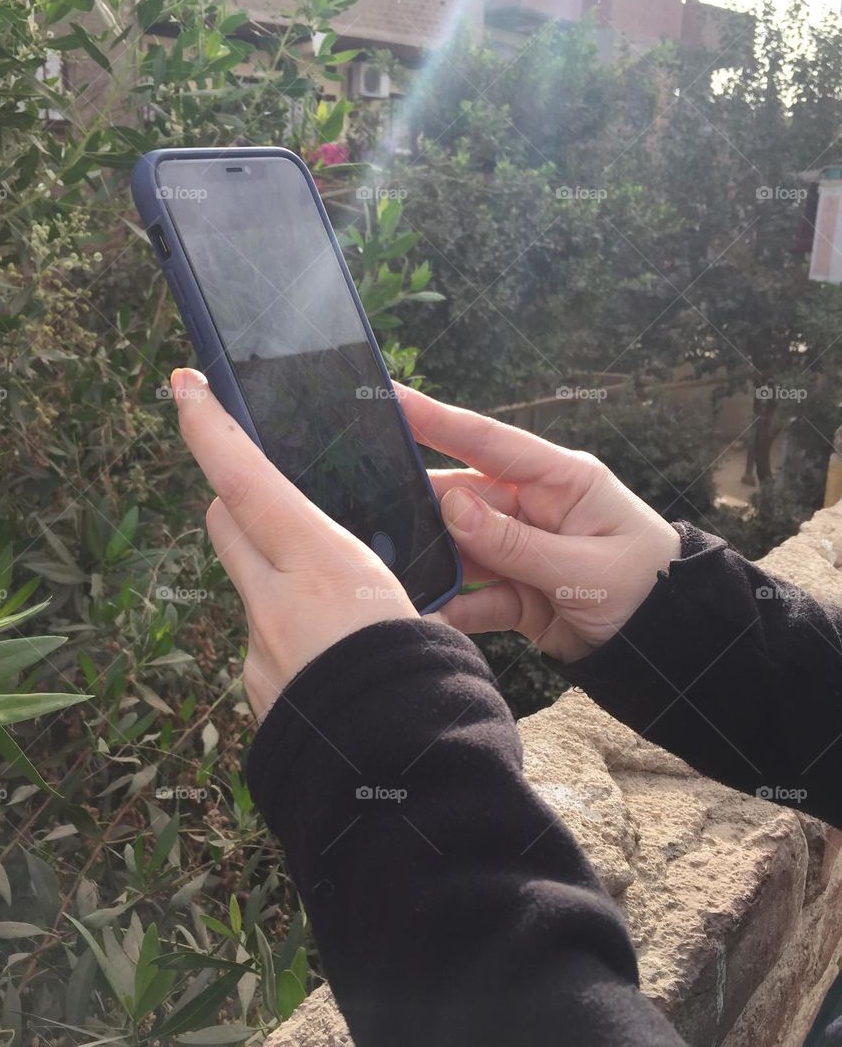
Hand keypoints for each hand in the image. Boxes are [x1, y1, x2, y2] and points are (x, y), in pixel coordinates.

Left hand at [172, 368, 417, 718]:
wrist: (400, 783)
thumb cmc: (426, 682)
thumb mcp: (406, 604)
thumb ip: (361, 581)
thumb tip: (345, 581)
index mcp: (319, 564)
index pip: (243, 477)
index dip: (208, 425)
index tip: (182, 385)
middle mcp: (272, 599)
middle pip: (225, 519)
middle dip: (238, 497)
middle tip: (273, 500)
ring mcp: (256, 647)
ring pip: (250, 586)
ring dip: (277, 581)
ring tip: (340, 620)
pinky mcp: (254, 688)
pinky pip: (264, 643)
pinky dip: (290, 641)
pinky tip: (332, 667)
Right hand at [395, 383, 680, 662]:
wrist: (673, 649)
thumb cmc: (649, 589)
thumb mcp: (586, 567)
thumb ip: (516, 543)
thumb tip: (452, 506)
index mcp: (560, 481)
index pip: (488, 441)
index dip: (436, 418)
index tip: (391, 397)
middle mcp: (534, 508)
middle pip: (462, 498)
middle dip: (421, 507)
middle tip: (374, 511)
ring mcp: (521, 550)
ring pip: (459, 548)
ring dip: (434, 563)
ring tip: (396, 572)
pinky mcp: (515, 593)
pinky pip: (472, 595)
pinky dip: (454, 607)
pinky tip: (432, 615)